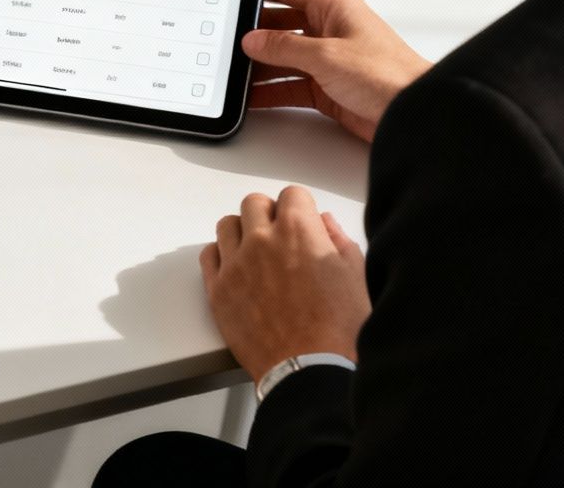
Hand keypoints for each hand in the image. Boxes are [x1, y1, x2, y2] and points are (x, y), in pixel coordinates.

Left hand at [200, 187, 369, 381]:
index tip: (303, 223)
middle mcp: (261, 239)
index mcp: (298, 230)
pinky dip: (221, 255)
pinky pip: (208, 255)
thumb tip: (323, 223)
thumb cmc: (338, 329)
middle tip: (280, 237)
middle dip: (269, 214)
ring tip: (256, 252)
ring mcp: (235, 264)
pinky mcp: (217, 290)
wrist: (309, 371)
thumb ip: (338, 241)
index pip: (291, 194)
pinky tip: (236, 268)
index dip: (301, 208)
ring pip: (227, 225)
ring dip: (242, 232)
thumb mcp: (355, 276)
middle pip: (254, 203)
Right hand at [241, 0, 431, 141]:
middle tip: (225, 42)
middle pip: (280, 24)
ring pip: (283, 57)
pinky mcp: (328, 88)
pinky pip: (291, 85)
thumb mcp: (326, 55)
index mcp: (334, 6)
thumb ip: (284, 48)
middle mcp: (330, 29)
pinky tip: (252, 96)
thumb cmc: (389, 75)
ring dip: (260, 66)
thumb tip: (253, 41)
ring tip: (233, 72)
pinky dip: (271, 91)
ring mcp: (328, 59)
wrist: (412, 114)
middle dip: (254, 34)